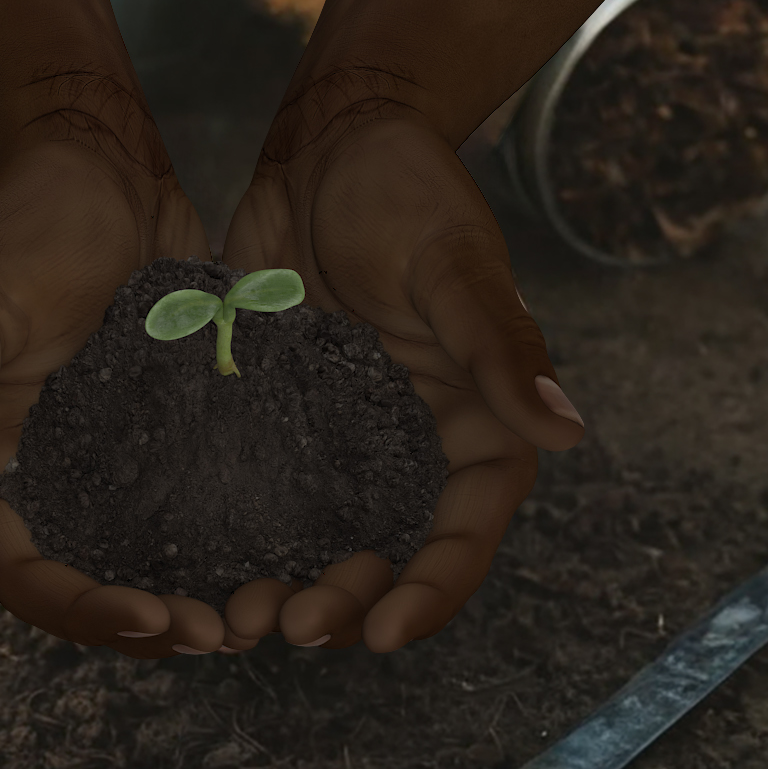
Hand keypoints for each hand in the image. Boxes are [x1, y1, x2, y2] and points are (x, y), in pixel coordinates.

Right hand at [0, 118, 238, 658]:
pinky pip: (188, 511)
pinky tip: (282, 560)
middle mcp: (38, 477)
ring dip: (192, 600)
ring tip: (258, 617)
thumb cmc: (22, 221)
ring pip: (141, 564)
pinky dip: (224, 545)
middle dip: (146, 625)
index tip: (152, 616)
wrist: (97, 160)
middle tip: (224, 634)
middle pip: (85, 587)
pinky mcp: (162, 437)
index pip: (20, 568)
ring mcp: (102, 462)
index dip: (80, 608)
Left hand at [217, 93, 585, 652]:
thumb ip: (500, 347)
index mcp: (479, 412)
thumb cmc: (408, 185)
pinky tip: (200, 567)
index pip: (471, 523)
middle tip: (293, 629)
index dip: (437, 587)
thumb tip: (567, 431)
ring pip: (330, 535)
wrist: (329, 135)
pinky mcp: (285, 413)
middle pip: (396, 549)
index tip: (386, 633)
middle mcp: (417, 436)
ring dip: (296, 582)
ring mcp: (348, 430)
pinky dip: (246, 533)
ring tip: (243, 616)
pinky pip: (269, 491)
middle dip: (353, 601)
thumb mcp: (453, 264)